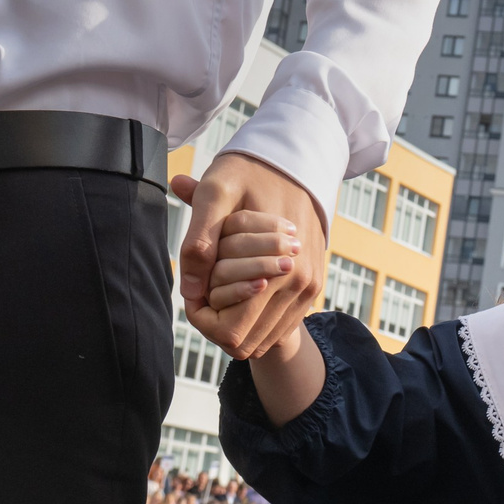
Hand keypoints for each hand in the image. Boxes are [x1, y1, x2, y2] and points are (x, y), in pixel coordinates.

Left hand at [173, 152, 325, 357]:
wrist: (297, 161)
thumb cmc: (248, 174)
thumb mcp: (214, 194)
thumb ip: (199, 240)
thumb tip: (190, 289)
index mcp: (276, 269)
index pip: (229, 332)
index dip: (204, 318)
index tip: (195, 288)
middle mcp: (297, 284)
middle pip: (247, 341)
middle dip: (221, 321)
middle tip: (207, 287)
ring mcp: (308, 287)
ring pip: (264, 338)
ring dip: (240, 320)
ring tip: (225, 286)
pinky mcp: (313, 285)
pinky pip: (280, 325)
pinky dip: (258, 317)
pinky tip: (245, 288)